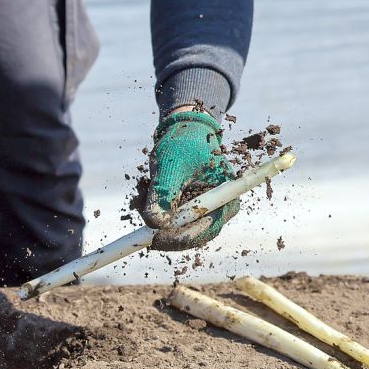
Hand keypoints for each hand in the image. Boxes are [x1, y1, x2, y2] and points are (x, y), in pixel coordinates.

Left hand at [141, 109, 239, 250]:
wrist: (183, 130)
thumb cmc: (184, 142)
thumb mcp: (172, 166)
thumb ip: (164, 195)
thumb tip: (155, 224)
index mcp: (227, 197)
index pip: (207, 229)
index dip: (182, 238)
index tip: (157, 239)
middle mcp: (219, 208)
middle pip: (193, 234)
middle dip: (166, 231)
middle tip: (142, 226)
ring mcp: (204, 210)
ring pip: (178, 229)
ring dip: (157, 220)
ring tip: (142, 196)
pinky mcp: (190, 209)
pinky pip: (170, 220)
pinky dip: (156, 212)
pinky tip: (146, 194)